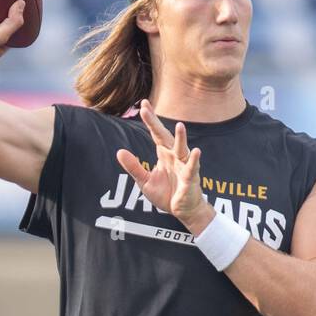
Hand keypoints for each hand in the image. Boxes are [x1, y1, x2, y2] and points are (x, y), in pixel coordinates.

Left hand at [115, 99, 209, 227]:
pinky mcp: (190, 178)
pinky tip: (196, 152)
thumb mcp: (144, 181)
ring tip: (179, 126)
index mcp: (163, 154)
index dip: (150, 119)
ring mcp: (184, 165)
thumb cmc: (166, 193)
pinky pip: (192, 168)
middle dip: (155, 123)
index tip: (143, 104)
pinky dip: (194, 160)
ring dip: (181, 138)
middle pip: (164, 136)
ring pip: (182, 149)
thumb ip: (134, 166)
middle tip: (146, 108)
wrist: (182, 211)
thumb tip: (119, 152)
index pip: (155, 133)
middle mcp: (174, 156)